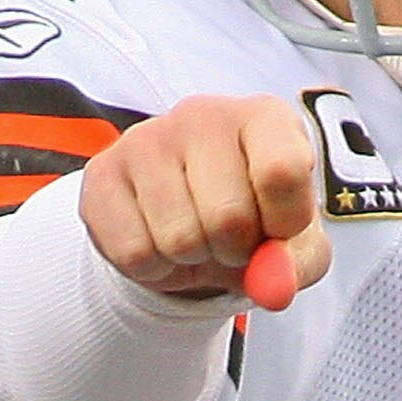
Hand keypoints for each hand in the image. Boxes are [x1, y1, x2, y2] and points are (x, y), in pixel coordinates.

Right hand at [79, 93, 332, 300]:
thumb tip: (272, 286)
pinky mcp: (102, 171)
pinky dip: (155, 269)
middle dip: (235, 250)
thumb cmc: (256, 222)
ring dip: (193, 260)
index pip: (283, 171)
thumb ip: (299, 266)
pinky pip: (134, 252)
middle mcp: (203, 114)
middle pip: (229, 217)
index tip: (279, 227)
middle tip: (232, 238)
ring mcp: (146, 137)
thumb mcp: (297, 247)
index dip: (286, 222)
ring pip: (179, 239)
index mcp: (264, 118)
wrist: (193, 221)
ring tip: (197, 237)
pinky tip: (159, 240)